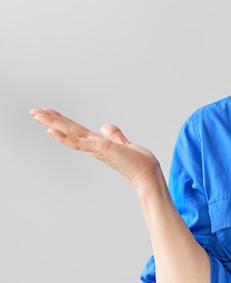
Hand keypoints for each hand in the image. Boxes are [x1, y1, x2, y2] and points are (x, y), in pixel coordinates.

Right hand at [30, 108, 160, 188]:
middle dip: (51, 120)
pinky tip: (51, 131)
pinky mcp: (100, 149)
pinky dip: (64, 137)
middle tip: (33, 112)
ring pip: (69, 133)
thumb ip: (114, 135)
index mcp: (96, 142)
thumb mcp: (122, 143)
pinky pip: (78, 143)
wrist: (146, 172)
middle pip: (68, 129)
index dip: (62, 120)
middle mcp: (92, 145)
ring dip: (53, 124)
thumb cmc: (136, 161)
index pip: (75, 129)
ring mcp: (94, 147)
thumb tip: (105, 126)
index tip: (48, 111)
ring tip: (37, 116)